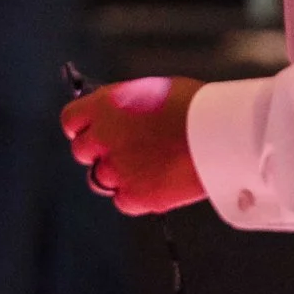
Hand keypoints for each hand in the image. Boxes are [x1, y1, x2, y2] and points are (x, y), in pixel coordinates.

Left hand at [61, 75, 208, 214]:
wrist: (222, 133)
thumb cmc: (196, 106)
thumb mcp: (151, 91)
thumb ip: (125, 106)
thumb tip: (120, 114)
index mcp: (103, 106)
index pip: (71, 120)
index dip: (81, 128)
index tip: (88, 132)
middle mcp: (103, 138)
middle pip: (83, 152)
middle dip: (100, 152)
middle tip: (124, 152)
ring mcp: (118, 169)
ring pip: (99, 180)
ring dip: (115, 176)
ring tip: (142, 170)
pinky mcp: (137, 195)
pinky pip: (123, 202)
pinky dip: (135, 197)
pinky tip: (153, 186)